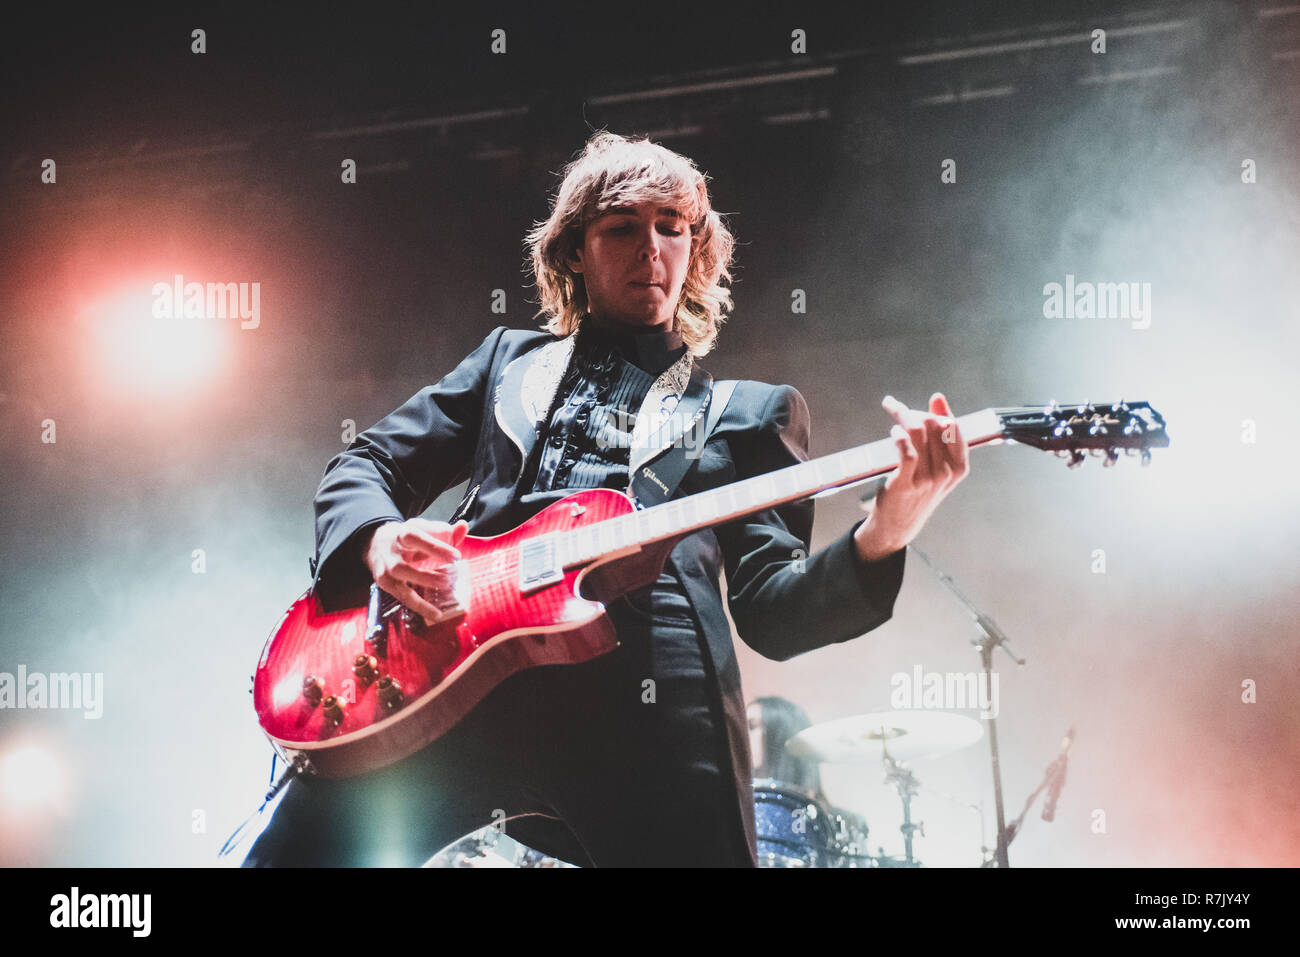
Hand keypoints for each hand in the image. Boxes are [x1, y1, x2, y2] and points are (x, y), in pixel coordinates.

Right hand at [362, 518, 468, 623]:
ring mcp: (386, 571)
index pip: (416, 538)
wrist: (376, 543)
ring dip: (422, 591)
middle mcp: (390, 553)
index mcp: (401, 534)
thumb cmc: (407, 538)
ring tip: (444, 593)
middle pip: (402, 566)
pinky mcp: (385, 584)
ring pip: (400, 583)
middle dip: (427, 575)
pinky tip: (436, 613)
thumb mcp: (423, 529)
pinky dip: (420, 606)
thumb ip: (445, 530)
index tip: (456, 556)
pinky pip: (403, 597)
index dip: (436, 548)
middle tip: (451, 576)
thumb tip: (463, 526)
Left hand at [854, 392, 969, 561]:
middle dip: (917, 412)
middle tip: (902, 410)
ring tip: (894, 411)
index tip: (933, 400)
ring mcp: (927, 478)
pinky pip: (906, 449)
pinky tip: (894, 432)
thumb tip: (938, 399)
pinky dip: (899, 435)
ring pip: (918, 432)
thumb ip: (939, 435)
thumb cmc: (917, 491)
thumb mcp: (937, 465)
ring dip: (903, 416)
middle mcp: (946, 472)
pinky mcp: (906, 482)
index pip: (954, 427)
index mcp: (959, 467)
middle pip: (933, 426)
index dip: (942, 411)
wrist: (899, 524)